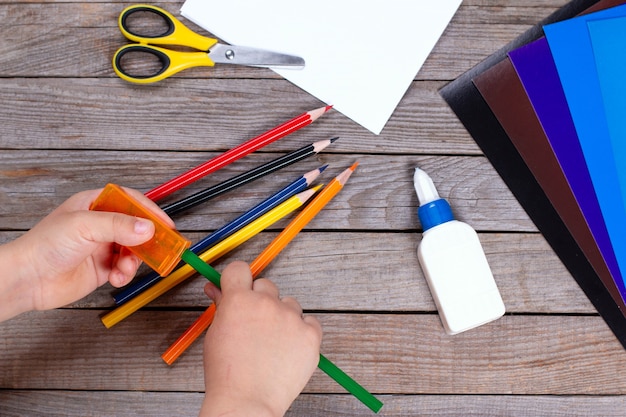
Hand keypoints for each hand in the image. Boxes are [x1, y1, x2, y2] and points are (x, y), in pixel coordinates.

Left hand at [0, 187, 173, 320]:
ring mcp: (102, 246)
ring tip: (125, 268)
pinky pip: (125, 268)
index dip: (150, 211)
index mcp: (95, 204)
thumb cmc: (45, 245)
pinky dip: (125, 274)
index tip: (166, 224)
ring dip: (134, 261)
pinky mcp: (102, 268)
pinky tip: (116, 278)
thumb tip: (148, 228)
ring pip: (134, 250)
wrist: (28, 279)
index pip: (131, 201)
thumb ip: (119, 225)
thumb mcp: (84, 226)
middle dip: (147, 239)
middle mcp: (100, 224)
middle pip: (136, 227)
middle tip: (161, 248)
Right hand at [200, 261, 322, 416]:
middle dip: (260, 300)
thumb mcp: (215, 335)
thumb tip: (216, 289)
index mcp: (238, 300)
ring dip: (282, 316)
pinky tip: (289, 347)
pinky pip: (310, 321)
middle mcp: (266, 302)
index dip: (238, 280)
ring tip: (272, 343)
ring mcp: (290, 317)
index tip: (239, 289)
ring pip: (289, 303)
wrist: (246, 402)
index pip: (239, 269)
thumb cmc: (227, 374)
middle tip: (255, 325)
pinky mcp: (310, 333)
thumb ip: (221, 307)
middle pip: (266, 284)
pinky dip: (302, 331)